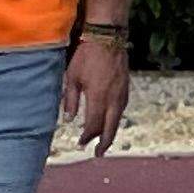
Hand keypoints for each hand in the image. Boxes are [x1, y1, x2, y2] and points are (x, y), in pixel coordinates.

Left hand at [62, 35, 130, 156]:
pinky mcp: (125, 88)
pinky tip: (110, 120)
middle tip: (98, 153)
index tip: (80, 143)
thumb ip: (70, 100)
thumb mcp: (72, 77)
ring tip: (104, 140)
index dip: (87, 137)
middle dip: (104, 143)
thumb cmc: (87, 56)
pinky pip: (121, 109)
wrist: (108, 38)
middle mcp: (113, 99)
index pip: (93, 125)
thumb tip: (68, 119)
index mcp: (98, 98)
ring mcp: (122, 93)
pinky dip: (114, 119)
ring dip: (110, 131)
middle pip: (110, 128)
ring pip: (117, 119)